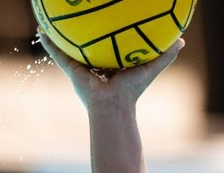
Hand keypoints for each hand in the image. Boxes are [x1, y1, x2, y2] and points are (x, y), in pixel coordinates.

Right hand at [36, 28, 183, 110]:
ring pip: (70, 48)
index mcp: (113, 65)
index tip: (109, 21)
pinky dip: (49, 44)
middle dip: (85, 32)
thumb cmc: (132, 90)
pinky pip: (58, 54)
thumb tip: (181, 40)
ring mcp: (82, 69)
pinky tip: (42, 30)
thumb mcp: (151, 68)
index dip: (109, 34)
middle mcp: (96, 66)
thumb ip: (165, 56)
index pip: (111, 45)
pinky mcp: (72, 71)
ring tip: (56, 19)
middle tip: (83, 15)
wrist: (113, 106)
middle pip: (90, 44)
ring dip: (62, 35)